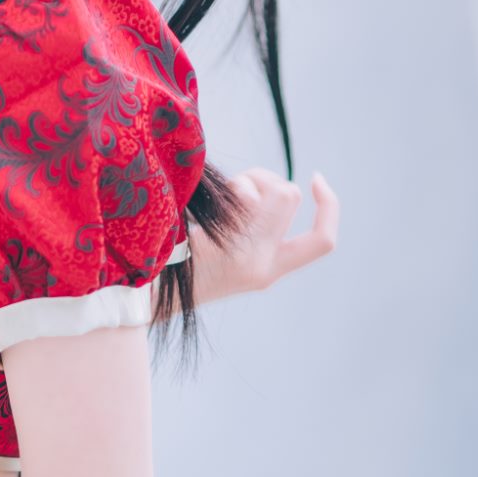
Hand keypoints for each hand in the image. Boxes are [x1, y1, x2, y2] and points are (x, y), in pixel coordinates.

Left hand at [194, 168, 337, 303]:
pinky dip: (223, 190)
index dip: (329, 207)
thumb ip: (254, 227)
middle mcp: (263, 264)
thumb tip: (265, 187)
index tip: (316, 179)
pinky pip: (236, 195)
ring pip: (267, 186)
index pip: (323, 242)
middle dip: (266, 179)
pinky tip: (199, 208)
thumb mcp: (229, 254)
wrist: (147, 297)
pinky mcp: (219, 238)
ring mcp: (242, 251)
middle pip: (288, 196)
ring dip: (245, 179)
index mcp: (269, 271)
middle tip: (238, 190)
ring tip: (217, 199)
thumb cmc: (182, 267)